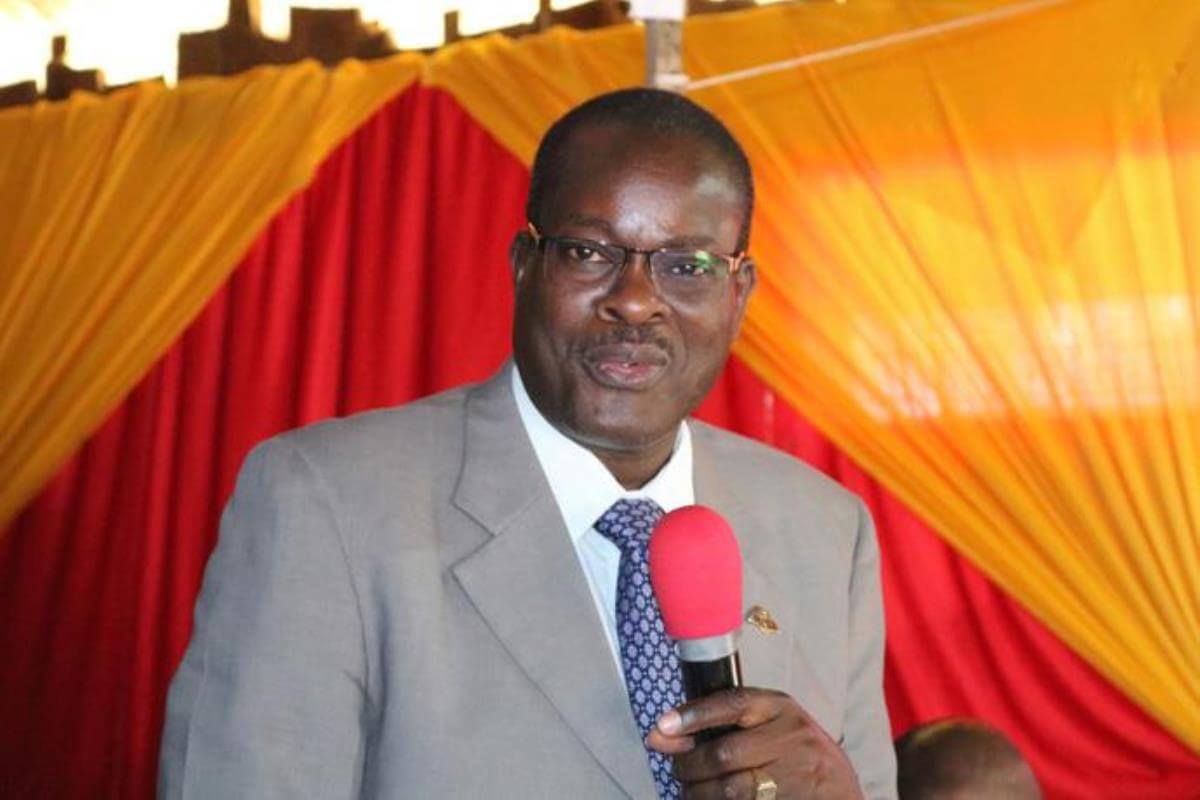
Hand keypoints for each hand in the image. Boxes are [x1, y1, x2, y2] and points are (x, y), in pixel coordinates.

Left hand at [644, 687, 863, 798]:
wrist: (841, 790)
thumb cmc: (796, 752)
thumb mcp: (771, 723)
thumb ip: (726, 723)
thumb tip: (662, 732)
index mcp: (782, 708)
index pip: (734, 703)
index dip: (694, 714)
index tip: (661, 726)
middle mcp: (793, 737)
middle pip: (724, 753)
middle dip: (688, 765)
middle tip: (678, 769)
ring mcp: (797, 776)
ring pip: (730, 789)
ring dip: (698, 793)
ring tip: (689, 791)